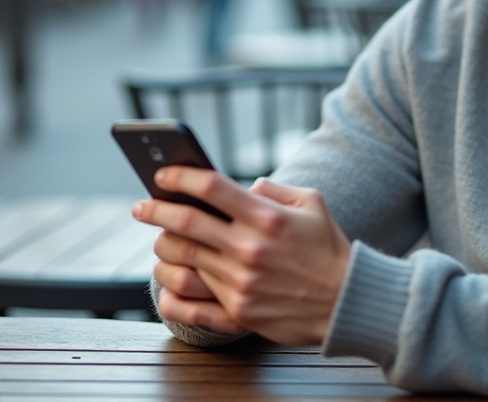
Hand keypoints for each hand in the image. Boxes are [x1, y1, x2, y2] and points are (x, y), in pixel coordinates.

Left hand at [132, 167, 351, 344]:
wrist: (346, 302)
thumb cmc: (328, 249)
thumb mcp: (312, 203)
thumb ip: (273, 189)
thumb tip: (242, 186)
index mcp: (266, 218)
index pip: (211, 188)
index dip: (181, 177)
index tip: (162, 175)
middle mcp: (249, 249)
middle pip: (185, 223)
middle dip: (155, 209)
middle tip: (141, 206)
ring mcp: (241, 283)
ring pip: (182, 259)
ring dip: (162, 245)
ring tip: (160, 239)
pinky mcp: (238, 313)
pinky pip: (191, 300)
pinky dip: (170, 288)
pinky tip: (166, 278)